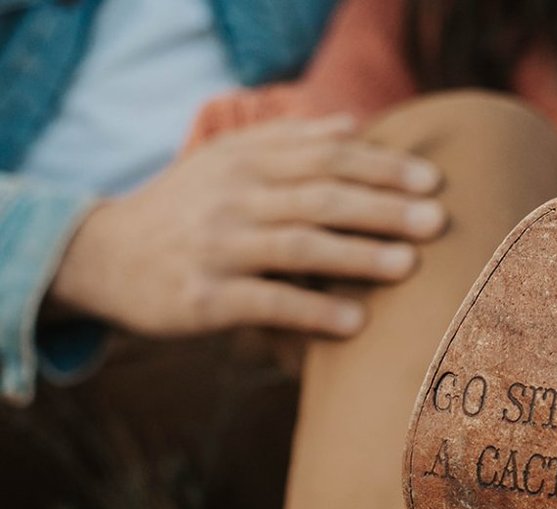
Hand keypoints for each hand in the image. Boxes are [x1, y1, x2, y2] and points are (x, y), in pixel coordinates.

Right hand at [46, 115, 447, 338]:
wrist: (103, 258)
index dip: (381, 168)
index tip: (432, 181)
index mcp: (245, 162)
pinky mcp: (204, 298)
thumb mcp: (225, 163)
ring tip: (409, 266)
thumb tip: (353, 123)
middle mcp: (234, 197)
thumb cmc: (183, 211)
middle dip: (383, 208)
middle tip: (438, 221)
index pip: (325, 158)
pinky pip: (267, 302)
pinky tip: (355, 322)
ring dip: (357, 255)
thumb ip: (286, 141)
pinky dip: (313, 311)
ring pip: (297, 245)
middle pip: (320, 197)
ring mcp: (218, 247)